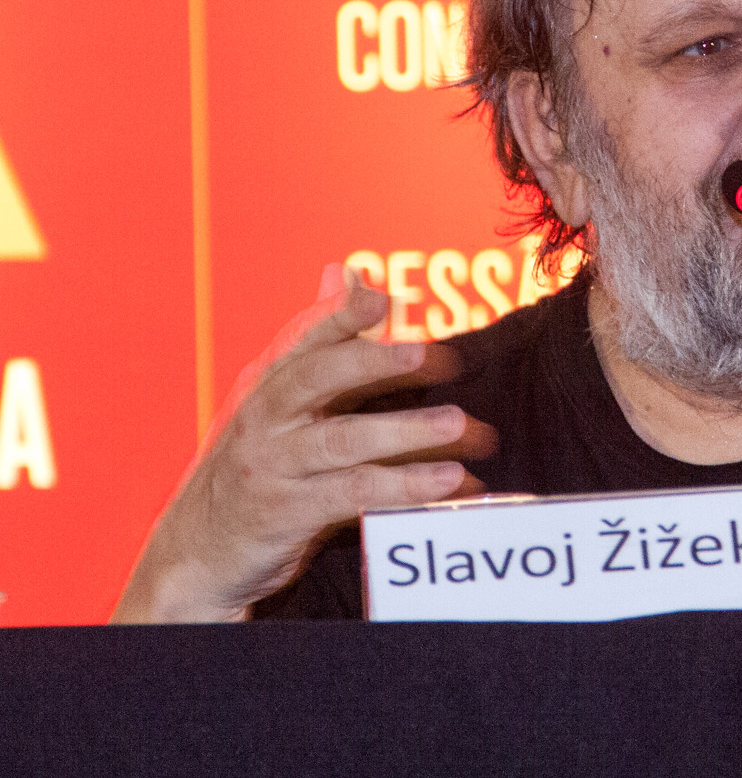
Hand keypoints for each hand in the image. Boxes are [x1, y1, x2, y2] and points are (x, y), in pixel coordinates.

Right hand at [111, 264, 495, 622]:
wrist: (196, 554)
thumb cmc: (255, 465)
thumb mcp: (275, 402)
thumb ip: (317, 341)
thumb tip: (344, 271)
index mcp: (267, 384)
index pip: (304, 338)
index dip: (339, 314)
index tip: (381, 298)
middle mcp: (263, 419)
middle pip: (318, 378)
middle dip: (376, 361)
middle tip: (435, 357)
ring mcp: (272, 466)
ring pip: (344, 441)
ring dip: (409, 432)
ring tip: (463, 425)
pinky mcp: (286, 514)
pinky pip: (353, 496)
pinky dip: (405, 488)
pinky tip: (448, 482)